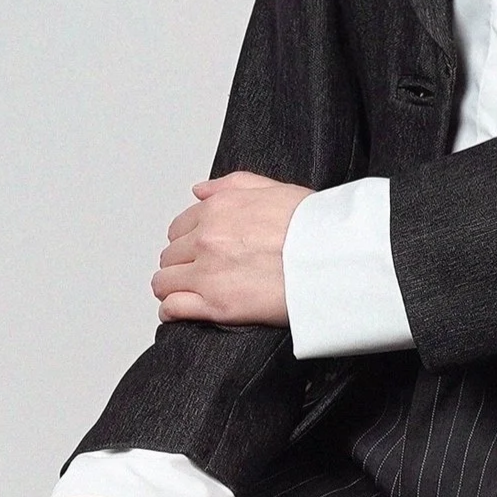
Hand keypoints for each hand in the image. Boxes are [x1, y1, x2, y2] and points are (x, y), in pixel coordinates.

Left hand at [151, 170, 308, 326]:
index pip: (179, 227)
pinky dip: (171, 311)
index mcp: (218, 209)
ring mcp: (208, 273)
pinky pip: (173, 308)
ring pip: (164, 282)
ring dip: (174, 286)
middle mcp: (206, 239)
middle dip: (182, 263)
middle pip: (170, 255)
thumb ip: (231, 185)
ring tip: (190, 292)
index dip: (188, 241)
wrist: (333, 258)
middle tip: (201, 272)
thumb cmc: (313, 227)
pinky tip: (179, 311)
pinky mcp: (215, 305)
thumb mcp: (274, 189)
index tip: (198, 251)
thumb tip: (200, 189)